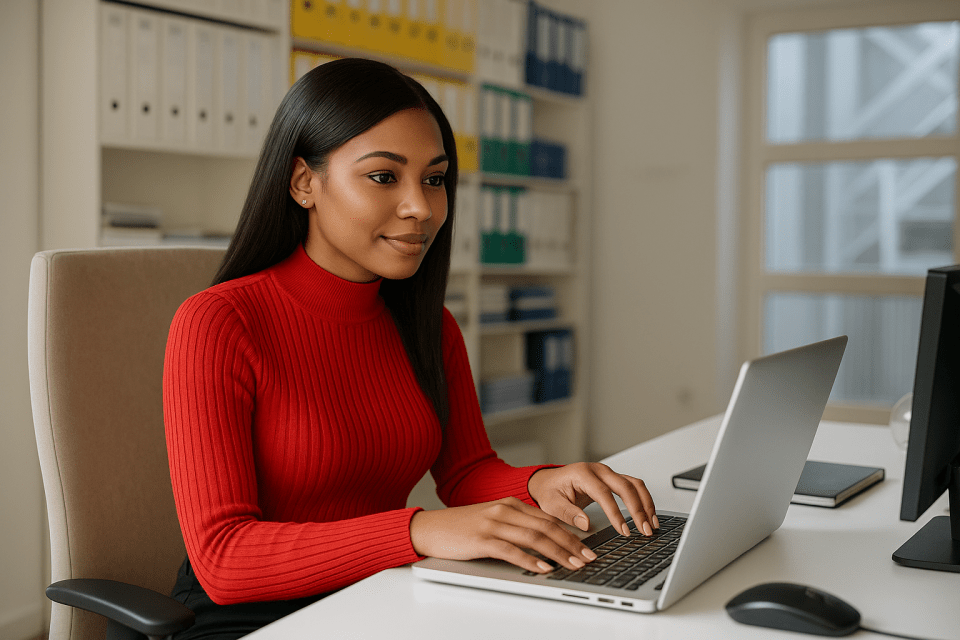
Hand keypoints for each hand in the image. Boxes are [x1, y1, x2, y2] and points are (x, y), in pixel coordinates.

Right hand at [409, 497, 597, 573]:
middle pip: (546, 527)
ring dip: (558, 553)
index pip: (548, 519)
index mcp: (510, 504)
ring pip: (534, 538)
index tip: (587, 548)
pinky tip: (543, 568)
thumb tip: (543, 543)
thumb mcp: (491, 520)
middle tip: (588, 558)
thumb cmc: (460, 528)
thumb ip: (515, 526)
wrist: (430, 528)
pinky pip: (512, 550)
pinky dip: (530, 560)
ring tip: (574, 565)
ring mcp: (493, 524)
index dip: (570, 534)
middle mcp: (504, 510)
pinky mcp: (482, 539)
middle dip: (571, 544)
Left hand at [527, 463, 657, 536]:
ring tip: (652, 525)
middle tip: (644, 530)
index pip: (604, 494)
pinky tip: (648, 515)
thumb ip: (568, 513)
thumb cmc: (550, 491)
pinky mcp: (613, 479)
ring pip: (634, 484)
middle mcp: (599, 470)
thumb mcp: (551, 503)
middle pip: (625, 486)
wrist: (549, 481)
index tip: (624, 530)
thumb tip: (586, 524)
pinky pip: (634, 486)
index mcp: (583, 474)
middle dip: (638, 509)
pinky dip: (644, 500)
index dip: (616, 513)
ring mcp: (608, 473)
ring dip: (646, 504)